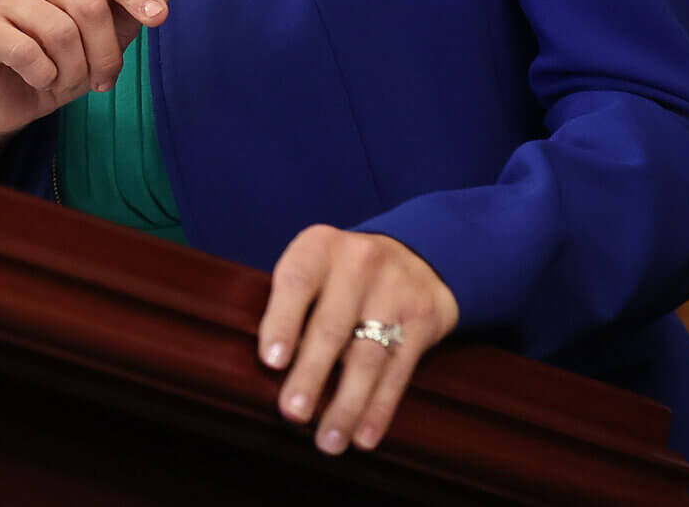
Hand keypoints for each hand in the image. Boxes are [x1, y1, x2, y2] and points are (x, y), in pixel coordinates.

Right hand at [0, 0, 170, 173]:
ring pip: (61, 33)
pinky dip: (44, 77)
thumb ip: (128, 10)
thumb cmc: (57, 58)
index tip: (160, 18)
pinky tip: (39, 80)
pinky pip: (28, 53)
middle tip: (104, 80)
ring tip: (66, 80)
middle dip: (105, 54)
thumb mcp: (101, 39)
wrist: (4, 96)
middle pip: (89, 5)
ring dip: (74, 71)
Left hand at [258, 226, 459, 453]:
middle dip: (311, 375)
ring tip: (328, 441)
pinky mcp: (424, 319)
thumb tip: (264, 369)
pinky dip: (380, 408)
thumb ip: (291, 303)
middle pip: (331, 326)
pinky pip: (399, 370)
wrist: (417, 258)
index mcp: (319, 247)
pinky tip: (364, 436)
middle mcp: (359, 262)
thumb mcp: (315, 267)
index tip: (271, 362)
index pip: (296, 282)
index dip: (282, 322)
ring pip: (367, 356)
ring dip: (346, 404)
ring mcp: (396, 290)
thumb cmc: (341, 276)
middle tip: (293, 413)